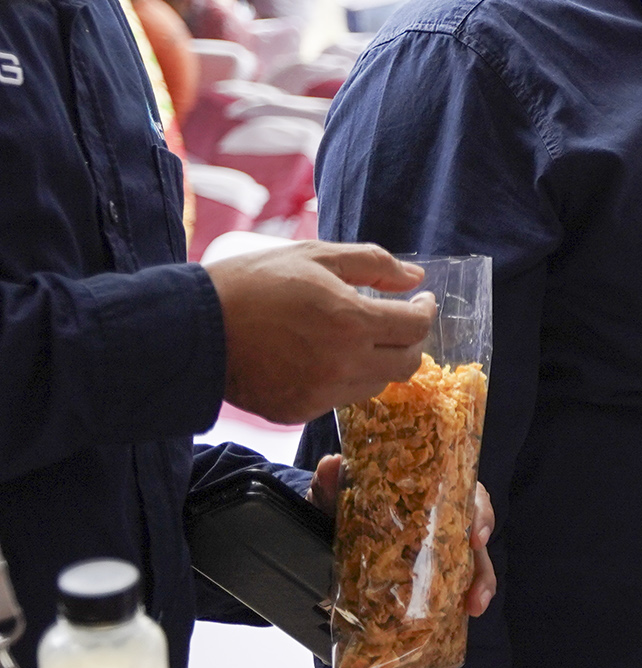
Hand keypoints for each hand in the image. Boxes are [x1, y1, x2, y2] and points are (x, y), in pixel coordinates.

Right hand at [212, 243, 433, 422]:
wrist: (190, 327)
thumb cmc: (251, 283)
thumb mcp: (314, 256)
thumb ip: (372, 264)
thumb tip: (414, 278)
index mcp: (351, 322)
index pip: (415, 328)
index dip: (424, 313)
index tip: (419, 302)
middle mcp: (342, 364)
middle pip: (406, 364)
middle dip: (409, 342)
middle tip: (397, 323)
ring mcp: (320, 394)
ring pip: (375, 384)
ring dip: (377, 361)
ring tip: (355, 337)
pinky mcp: (298, 412)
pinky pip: (339, 399)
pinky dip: (342, 379)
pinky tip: (323, 356)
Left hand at [310, 457, 498, 616]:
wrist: (330, 532)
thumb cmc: (343, 506)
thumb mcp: (336, 494)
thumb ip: (333, 482)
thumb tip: (331, 465)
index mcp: (430, 491)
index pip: (467, 494)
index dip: (479, 513)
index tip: (476, 537)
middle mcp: (443, 518)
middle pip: (477, 531)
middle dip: (483, 561)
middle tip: (477, 586)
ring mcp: (441, 548)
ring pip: (475, 561)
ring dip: (481, 583)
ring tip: (475, 607)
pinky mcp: (433, 573)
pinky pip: (458, 583)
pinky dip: (465, 597)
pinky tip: (466, 613)